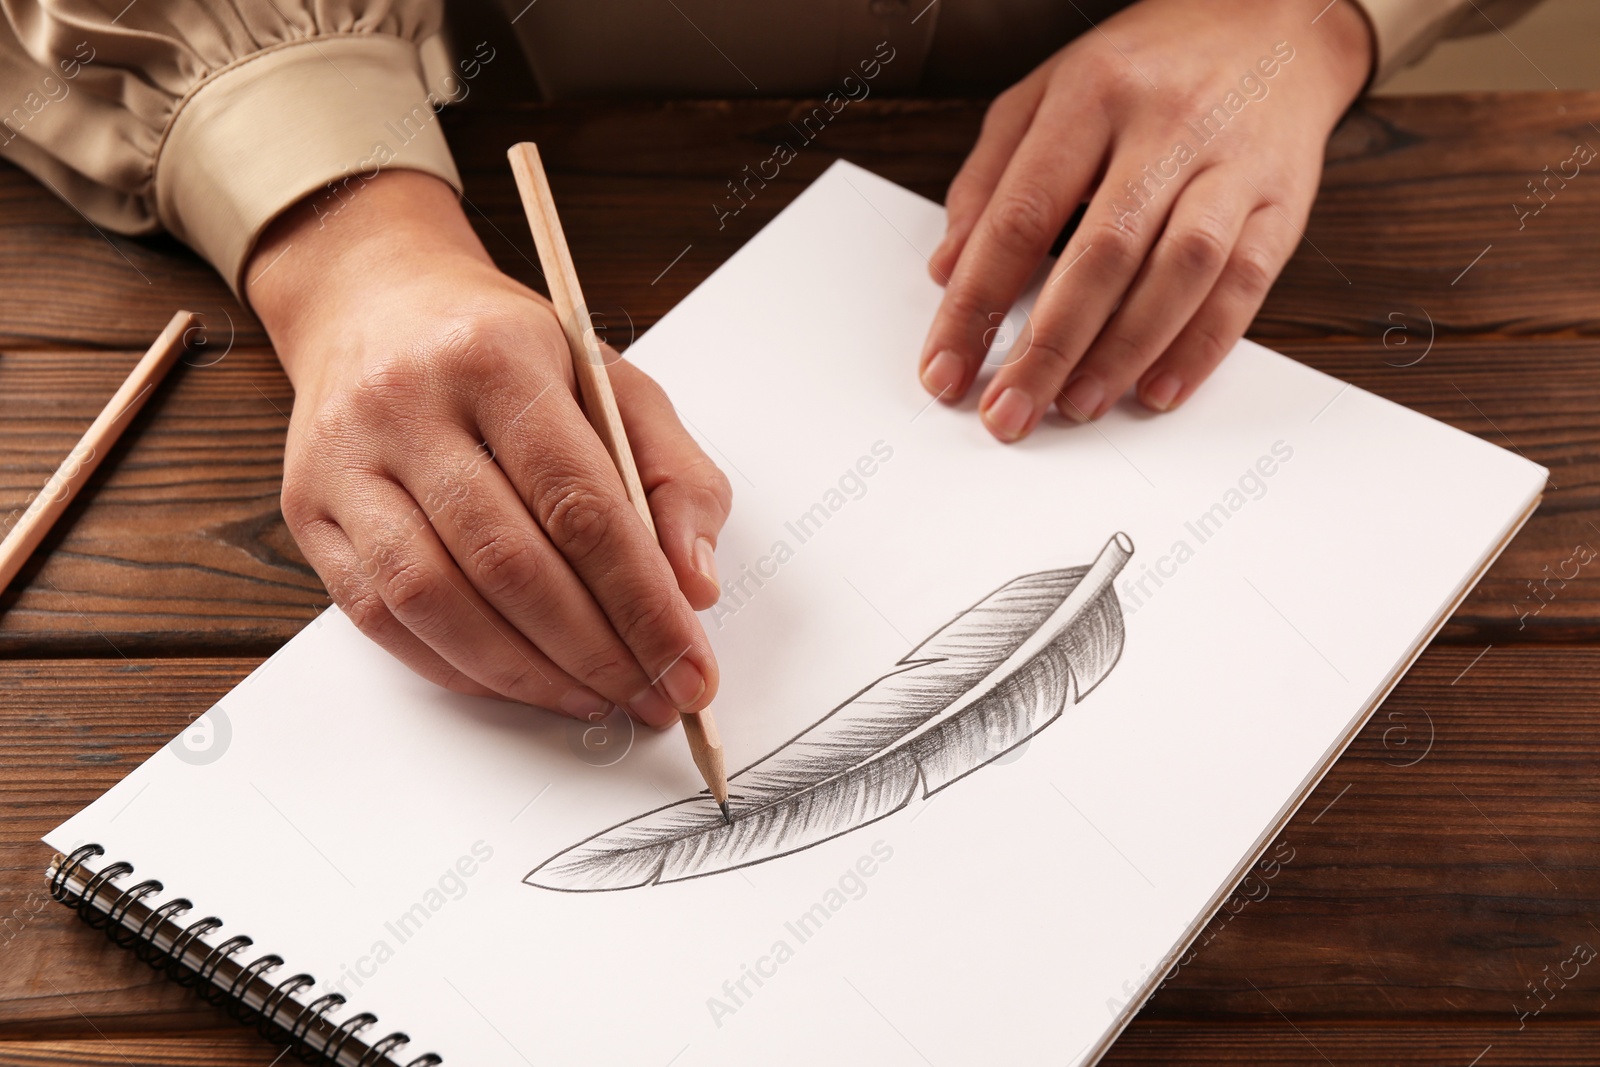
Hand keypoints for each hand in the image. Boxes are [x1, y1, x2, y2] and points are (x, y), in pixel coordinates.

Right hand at [247, 171, 728, 727]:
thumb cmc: (505, 351)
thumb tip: (694, 585)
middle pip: (510, 563)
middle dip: (597, 650)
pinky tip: (519, 680)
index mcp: (497, 360)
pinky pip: (381, 616)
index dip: (643, 601)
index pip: (582, 505)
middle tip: (653, 698)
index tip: (689, 663)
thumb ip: (673, 475)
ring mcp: (347, 461)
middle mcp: (408, 405)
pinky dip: (459, 666)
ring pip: (436, 600)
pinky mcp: (309, 511)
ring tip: (594, 698)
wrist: (376, 302)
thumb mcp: (611, 381)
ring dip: (527, 673)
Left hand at [919, 0, 1373, 439]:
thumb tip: (948, 270)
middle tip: (1009, 414)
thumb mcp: (1047, 93)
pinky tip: (1158, 389)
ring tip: (1076, 406)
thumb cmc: (1145, 67)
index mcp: (1090, 95)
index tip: (945, 370)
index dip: (975, 304)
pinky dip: (1200, 346)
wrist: (1276, 19)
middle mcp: (1165, 126)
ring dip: (1123, 353)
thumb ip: (990, 178)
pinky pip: (1245, 285)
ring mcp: (1230, 164)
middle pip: (1099, 253)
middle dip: (1046, 347)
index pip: (1019, 216)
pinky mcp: (1284, 200)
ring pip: (1178, 272)